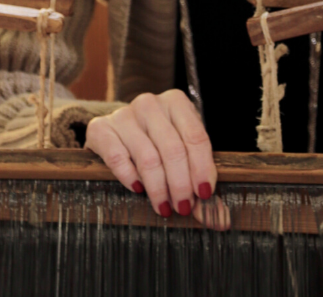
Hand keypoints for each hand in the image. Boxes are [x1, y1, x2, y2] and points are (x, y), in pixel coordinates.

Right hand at [84, 89, 219, 223]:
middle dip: (180, 183)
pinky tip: (138, 190)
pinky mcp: (100, 129)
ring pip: (147, 157)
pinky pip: (118, 158)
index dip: (202, 168)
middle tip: (183, 207)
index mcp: (176, 102)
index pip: (196, 137)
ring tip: (165, 207)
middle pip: (173, 148)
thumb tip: (222, 220)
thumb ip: (200, 183)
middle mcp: (150, 104)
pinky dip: (130, 177)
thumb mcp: (182, 154)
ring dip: (158, 187)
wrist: (116, 133)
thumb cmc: (157, 143)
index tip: (204, 193)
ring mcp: (123, 114)